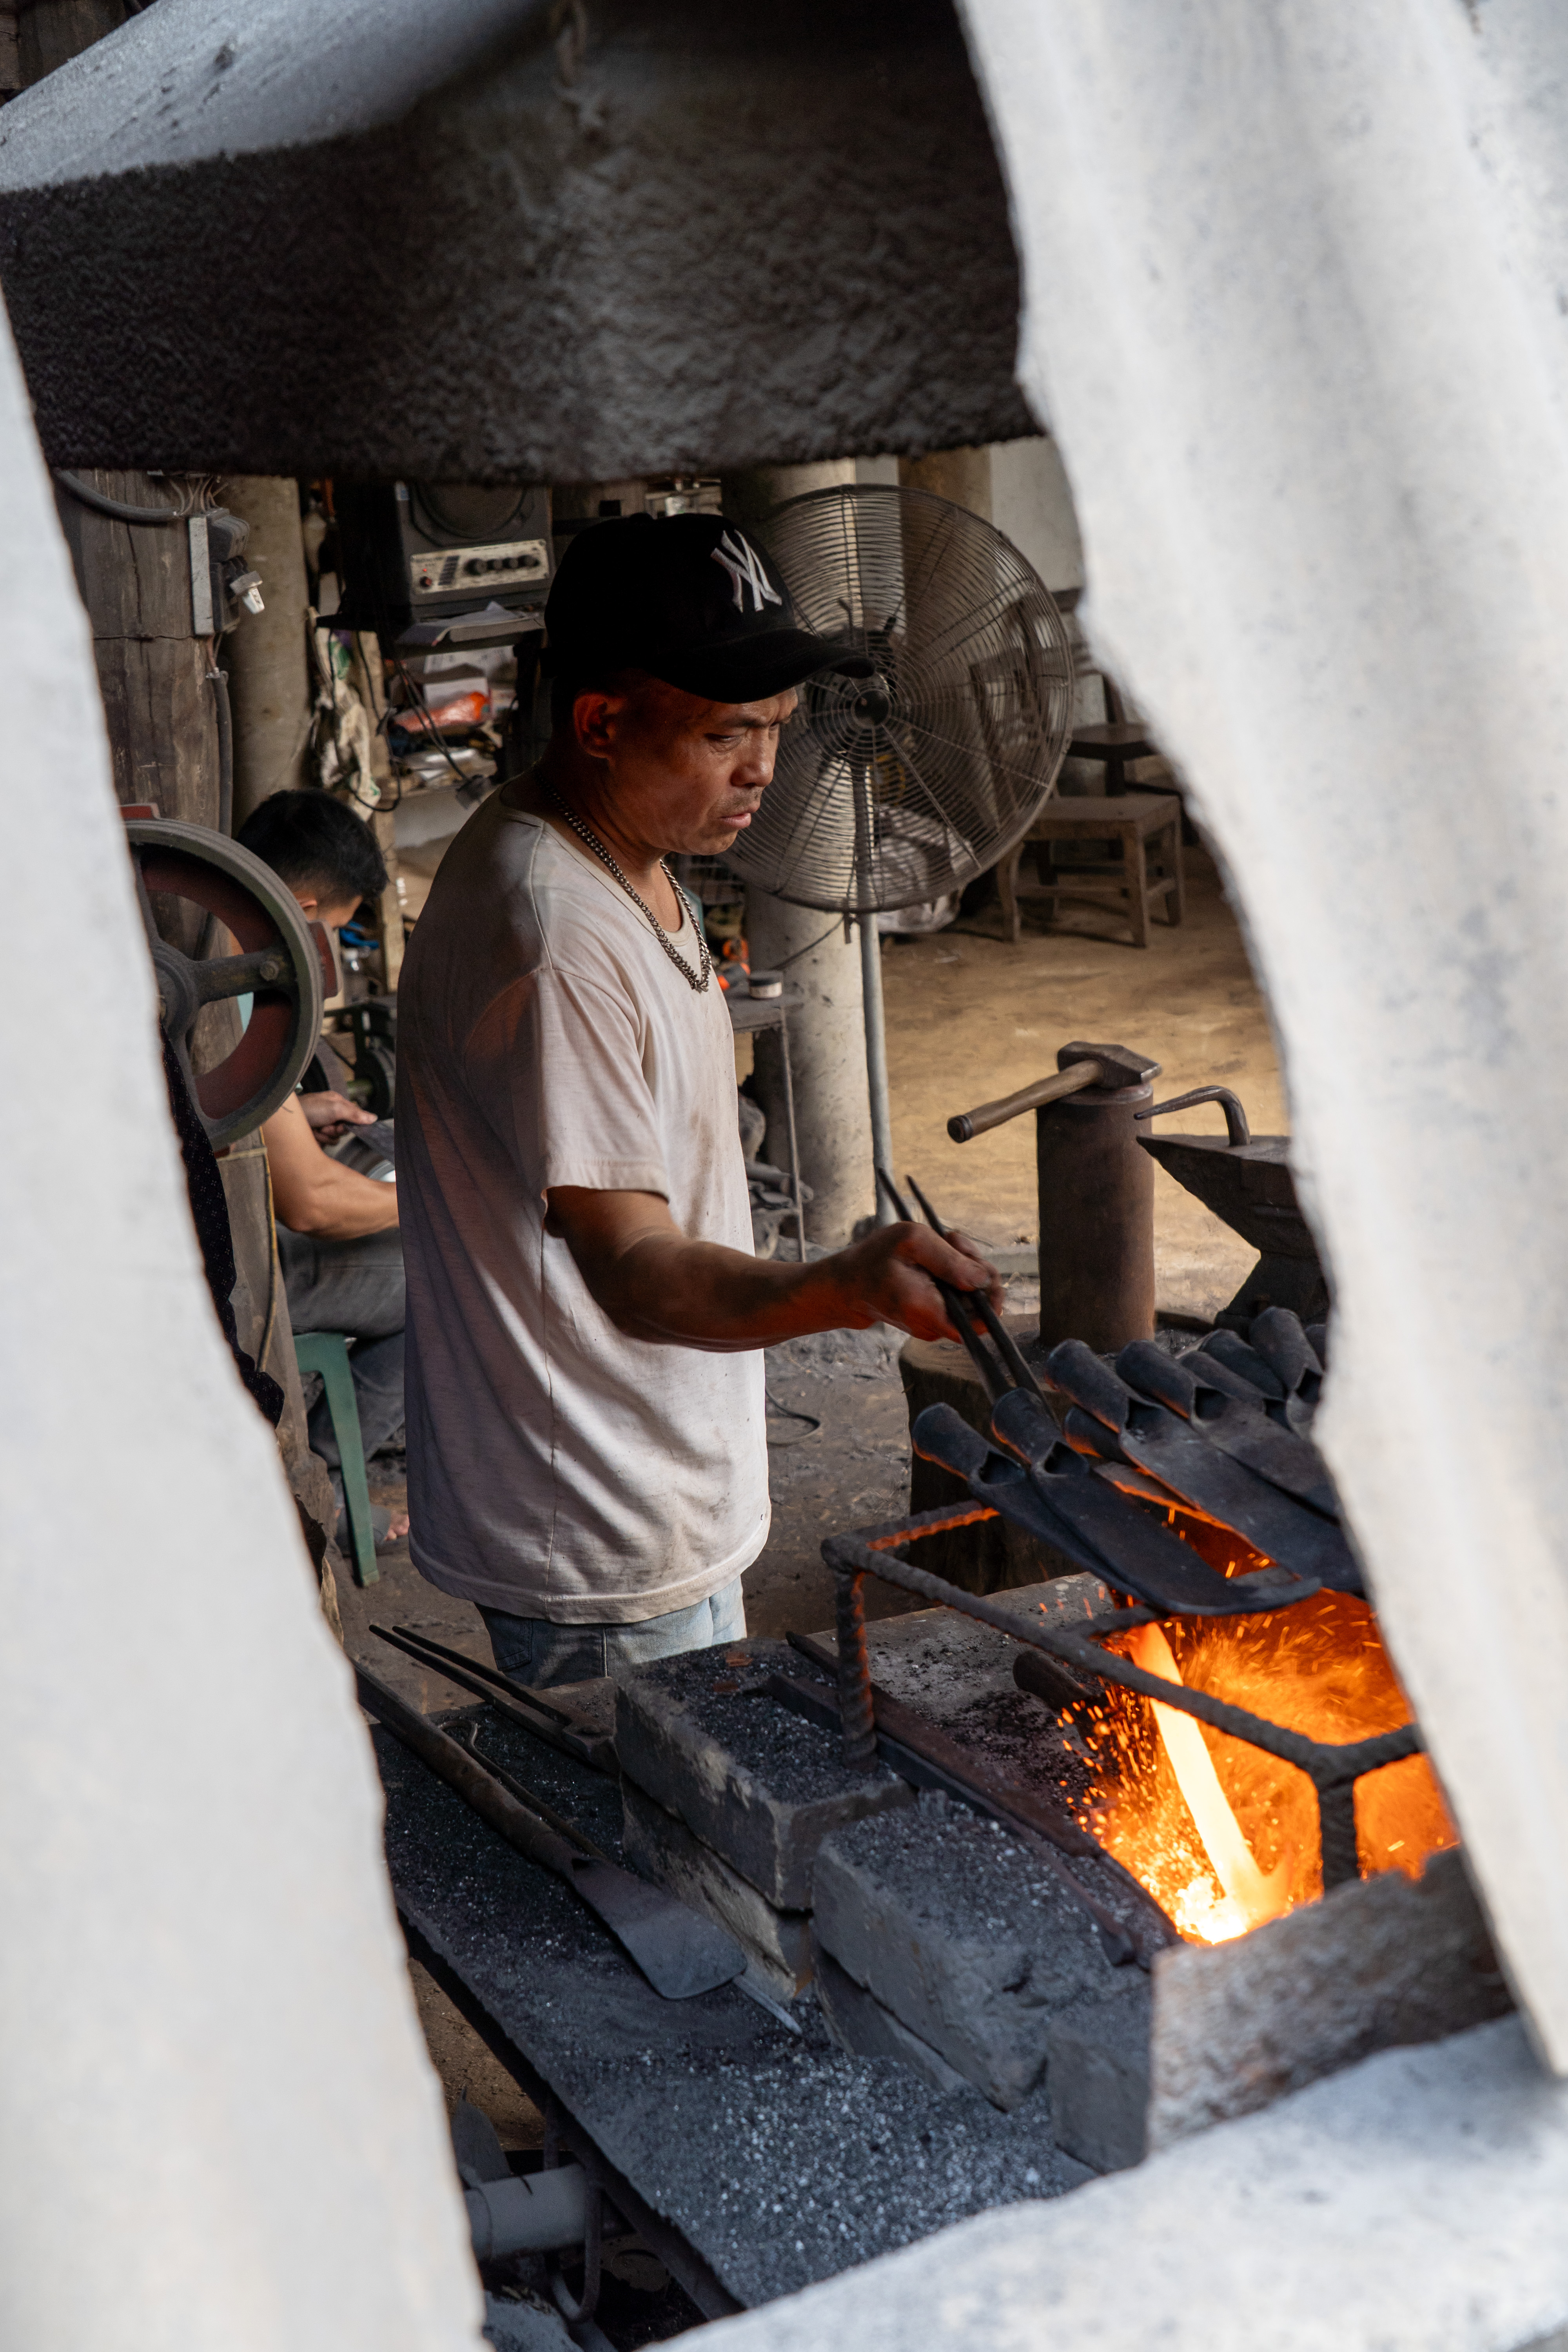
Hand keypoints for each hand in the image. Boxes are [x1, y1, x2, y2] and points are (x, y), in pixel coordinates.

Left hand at [299, 1089, 375, 1140]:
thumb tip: (373, 1118)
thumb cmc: (309, 1109)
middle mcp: (331, 1113)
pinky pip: (327, 1141)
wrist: (288, 1121)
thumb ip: (355, 1114)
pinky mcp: (317, 1134)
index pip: (354, 1114)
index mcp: (336, 1102)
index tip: (345, 1124)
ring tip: (318, 1129)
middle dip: (337, 1129)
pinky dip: (321, 1139)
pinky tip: (314, 1134)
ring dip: (328, 1135)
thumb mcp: (335, 1108)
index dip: (352, 1122)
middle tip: (328, 1126)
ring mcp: (323, 1123)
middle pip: (345, 1127)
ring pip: (336, 1136)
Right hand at [819, 1220, 1003, 1344]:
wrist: (847, 1286)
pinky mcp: (932, 1318)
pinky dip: (955, 1276)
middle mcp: (935, 1326)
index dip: (992, 1294)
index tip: (979, 1264)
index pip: (982, 1322)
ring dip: (965, 1268)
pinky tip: (938, 1257)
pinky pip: (957, 1298)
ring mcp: (934, 1325)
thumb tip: (983, 1279)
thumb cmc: (873, 1259)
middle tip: (954, 1240)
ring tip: (944, 1243)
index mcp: (928, 1310)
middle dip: (976, 1268)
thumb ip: (950, 1259)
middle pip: (980, 1305)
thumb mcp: (911, 1241)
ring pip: (970, 1299)